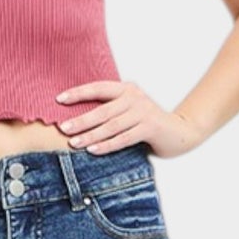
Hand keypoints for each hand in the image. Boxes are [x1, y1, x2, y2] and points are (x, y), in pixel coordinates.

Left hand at [57, 81, 206, 159]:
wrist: (179, 131)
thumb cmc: (147, 123)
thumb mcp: (129, 110)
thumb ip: (110, 109)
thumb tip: (76, 118)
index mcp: (126, 89)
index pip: (98, 88)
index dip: (78, 93)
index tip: (59, 100)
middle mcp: (134, 97)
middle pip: (102, 110)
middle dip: (81, 120)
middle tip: (63, 128)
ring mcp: (143, 112)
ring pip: (111, 125)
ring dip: (91, 135)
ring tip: (74, 143)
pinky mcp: (150, 127)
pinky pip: (124, 138)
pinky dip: (107, 145)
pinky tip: (94, 150)